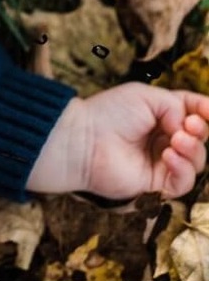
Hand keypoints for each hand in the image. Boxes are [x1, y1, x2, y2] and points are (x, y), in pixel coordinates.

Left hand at [29, 83, 208, 199]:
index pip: (192, 112)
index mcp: (160, 114)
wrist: (85, 139)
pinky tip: (168, 156)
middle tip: (190, 125)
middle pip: (199, 138)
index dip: (204, 110)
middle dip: (200, 131)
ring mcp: (161, 161)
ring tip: (177, 140)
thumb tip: (190, 127)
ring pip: (196, 161)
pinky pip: (184, 182)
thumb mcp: (145, 96)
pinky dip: (183, 169)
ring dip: (193, 149)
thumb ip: (176, 106)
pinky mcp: (157, 184)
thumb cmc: (109, 113)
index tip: (207, 109)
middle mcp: (163, 138)